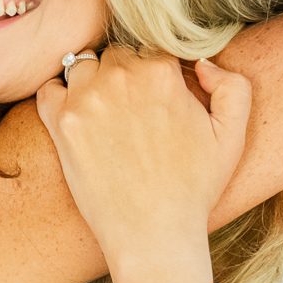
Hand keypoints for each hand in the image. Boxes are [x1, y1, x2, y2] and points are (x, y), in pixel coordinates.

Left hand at [33, 46, 250, 282]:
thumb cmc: (194, 188)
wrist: (152, 234)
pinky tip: (74, 118)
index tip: (156, 100)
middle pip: (116, 55)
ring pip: (83, 66)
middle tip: (131, 112)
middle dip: (124, 75)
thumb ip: (232, 86)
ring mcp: (87, 98)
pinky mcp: (61, 122)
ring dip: (91, 82)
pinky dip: (57, 96)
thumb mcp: (233, 136)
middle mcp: (121, 78)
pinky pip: (48, 88)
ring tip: (104, 114)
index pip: (151, 49)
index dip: (155, 73)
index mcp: (162, 73)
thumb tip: (202, 63)